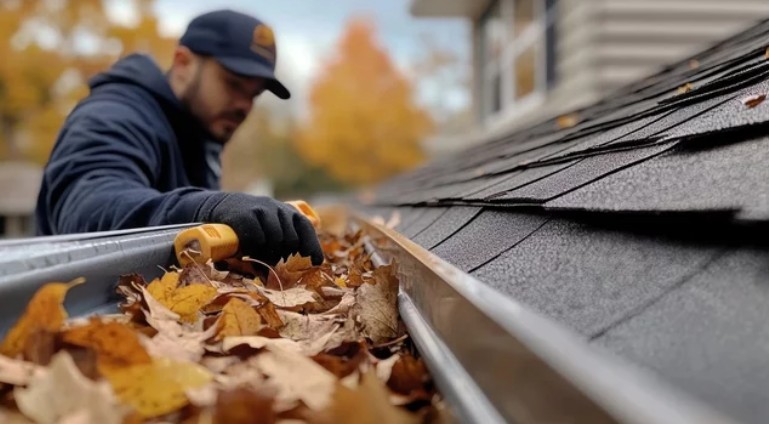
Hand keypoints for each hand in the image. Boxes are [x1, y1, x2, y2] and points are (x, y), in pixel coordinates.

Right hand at [201, 193, 322, 264]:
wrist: (218, 206)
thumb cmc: (245, 225)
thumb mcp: (264, 230)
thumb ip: (274, 248)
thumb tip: (271, 277)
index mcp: (286, 211)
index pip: (305, 227)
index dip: (312, 246)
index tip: (316, 262)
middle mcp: (277, 208)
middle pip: (290, 239)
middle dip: (282, 254)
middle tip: (270, 259)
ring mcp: (262, 209)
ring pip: (275, 239)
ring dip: (266, 252)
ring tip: (255, 254)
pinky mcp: (245, 215)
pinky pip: (257, 237)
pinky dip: (253, 247)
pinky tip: (246, 248)